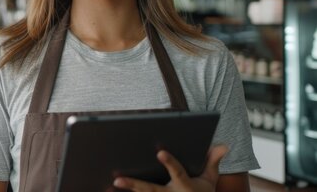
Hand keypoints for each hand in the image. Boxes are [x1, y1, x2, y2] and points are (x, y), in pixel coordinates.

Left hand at [112, 145, 227, 191]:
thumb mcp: (210, 179)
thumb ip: (213, 161)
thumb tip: (224, 145)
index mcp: (185, 186)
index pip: (177, 173)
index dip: (169, 163)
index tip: (160, 152)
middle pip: (150, 190)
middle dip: (134, 185)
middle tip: (117, 180)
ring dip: (127, 191)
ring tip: (110, 184)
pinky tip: (108, 190)